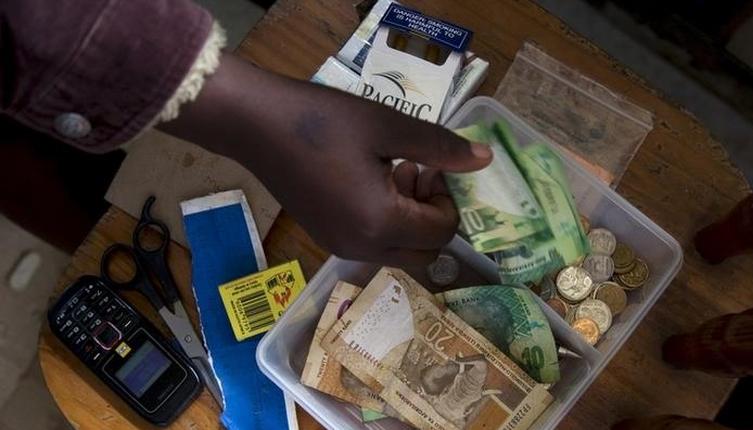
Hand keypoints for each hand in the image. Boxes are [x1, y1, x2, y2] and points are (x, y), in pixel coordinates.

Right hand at [162, 54, 491, 264]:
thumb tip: (486, 159)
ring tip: (392, 172)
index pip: (442, 231)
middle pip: (426, 253)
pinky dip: (385, 223)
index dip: (448, 197)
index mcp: (381, 223)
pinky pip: (373, 245)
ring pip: (400, 252)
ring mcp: (341, 248)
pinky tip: (367, 183)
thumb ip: (440, 148)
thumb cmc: (324, 121)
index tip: (429, 162)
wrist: (256, 125)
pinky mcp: (326, 239)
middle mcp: (363, 247)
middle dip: (433, 216)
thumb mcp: (388, 127)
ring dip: (410, 220)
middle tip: (417, 172)